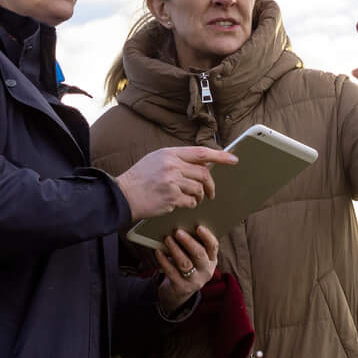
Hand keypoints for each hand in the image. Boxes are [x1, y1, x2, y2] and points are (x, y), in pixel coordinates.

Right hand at [115, 145, 237, 220]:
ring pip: (199, 189)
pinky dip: (190, 204)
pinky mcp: (171, 198)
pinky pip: (191, 202)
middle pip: (204, 173)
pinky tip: (181, 204)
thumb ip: (177, 159)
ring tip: (190, 199)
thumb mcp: (156, 159)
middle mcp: (172, 165)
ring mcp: (172, 182)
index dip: (220, 156)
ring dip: (199, 196)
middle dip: (210, 185)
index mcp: (170, 154)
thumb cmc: (140, 178)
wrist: (124, 195)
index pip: (201, 152)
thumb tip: (202, 163)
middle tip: (210, 193)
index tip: (233, 159)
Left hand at [153, 226, 217, 312]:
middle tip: (178, 231)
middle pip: (199, 254)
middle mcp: (206, 271)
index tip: (198, 226)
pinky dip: (164, 260)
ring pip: (185, 263)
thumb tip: (183, 224)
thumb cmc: (187, 265)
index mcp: (212, 260)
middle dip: (188, 241)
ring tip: (167, 239)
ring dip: (175, 249)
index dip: (207, 236)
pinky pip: (171, 271)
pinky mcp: (181, 287)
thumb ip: (194, 244)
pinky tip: (158, 251)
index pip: (213, 246)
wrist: (178, 292)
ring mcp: (194, 281)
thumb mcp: (194, 257)